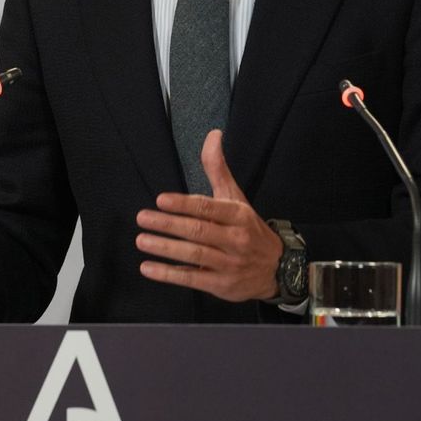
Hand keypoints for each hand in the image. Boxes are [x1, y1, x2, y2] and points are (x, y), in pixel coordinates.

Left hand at [135, 129, 282, 302]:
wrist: (278, 268)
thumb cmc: (248, 228)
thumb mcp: (237, 198)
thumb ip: (218, 169)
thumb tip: (213, 135)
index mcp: (238, 215)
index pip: (209, 208)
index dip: (184, 204)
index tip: (161, 199)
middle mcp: (236, 239)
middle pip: (198, 231)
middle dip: (169, 225)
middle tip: (143, 218)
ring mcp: (229, 264)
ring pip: (194, 256)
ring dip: (166, 249)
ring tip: (142, 240)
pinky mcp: (221, 285)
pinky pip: (192, 279)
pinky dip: (169, 275)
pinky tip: (148, 268)